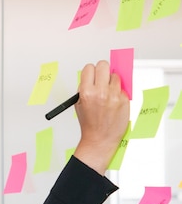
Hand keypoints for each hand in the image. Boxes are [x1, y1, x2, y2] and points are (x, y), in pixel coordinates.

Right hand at [73, 60, 129, 174]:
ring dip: (111, 81)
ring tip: (108, 92)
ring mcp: (114, 95)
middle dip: (102, 70)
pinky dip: (118, 92)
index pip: (89, 68)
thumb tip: (92, 76)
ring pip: (115, 76)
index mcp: (86, 92)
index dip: (91, 71)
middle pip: (103, 65)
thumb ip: (84, 88)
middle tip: (102, 77)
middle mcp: (101, 92)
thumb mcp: (79, 104)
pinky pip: (122, 88)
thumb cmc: (90, 123)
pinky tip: (113, 101)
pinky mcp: (124, 100)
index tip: (93, 75)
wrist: (100, 138)